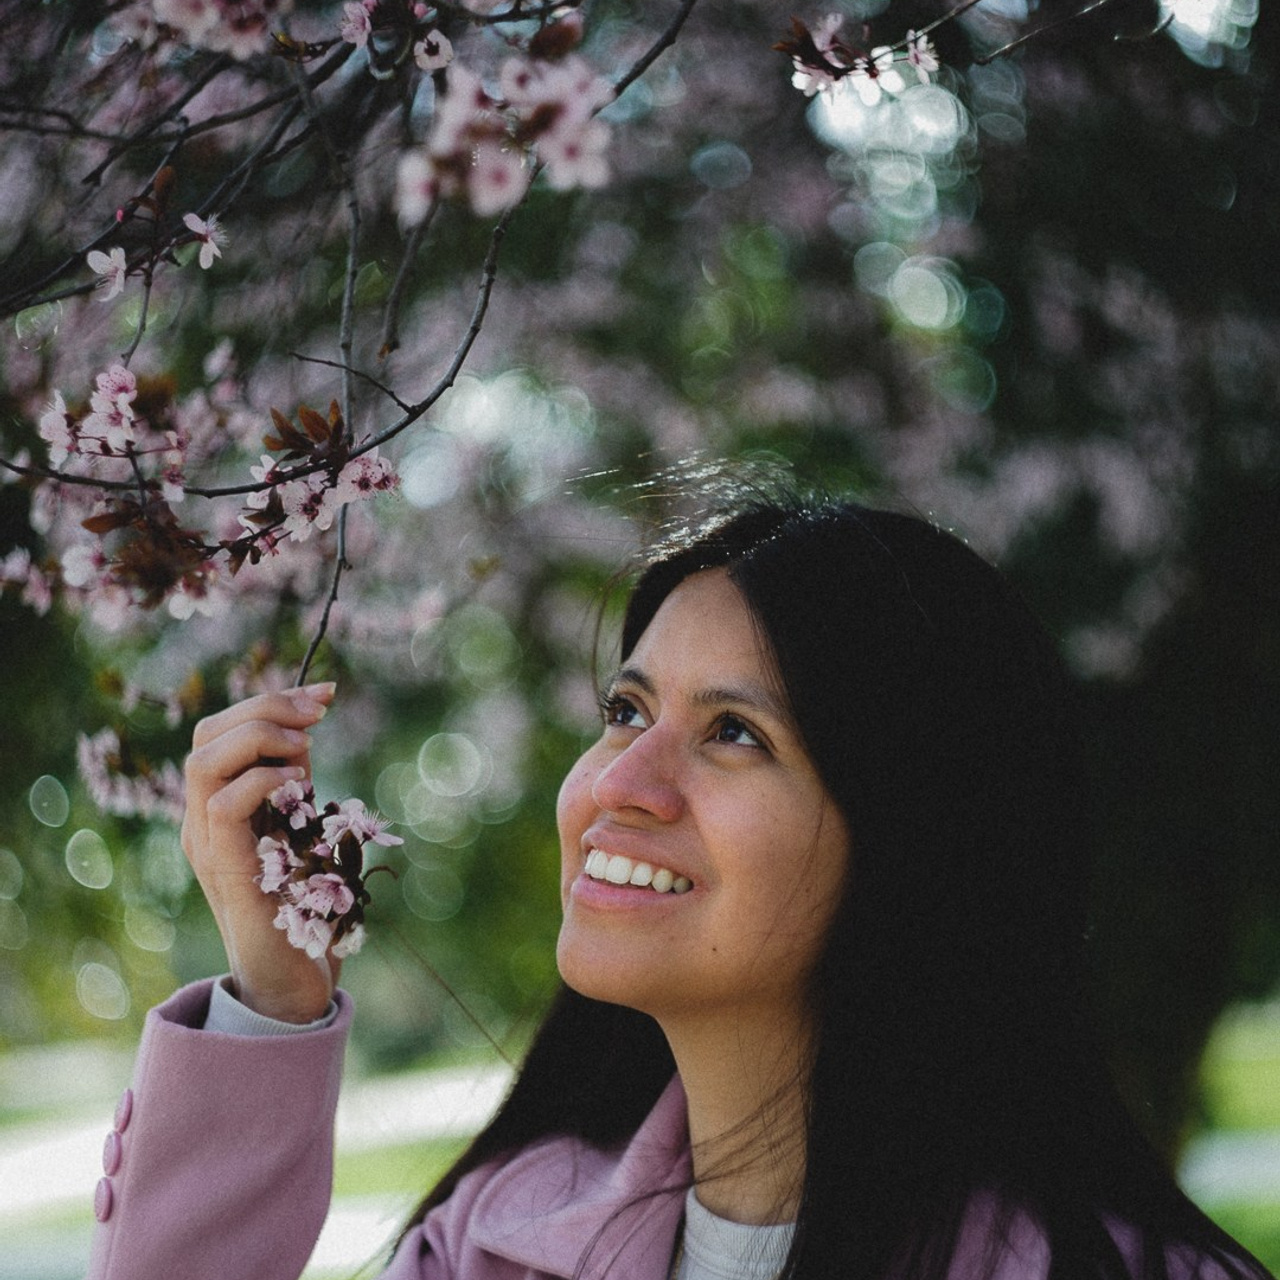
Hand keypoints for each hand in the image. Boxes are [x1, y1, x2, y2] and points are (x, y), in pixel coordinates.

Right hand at [181, 684, 337, 1022]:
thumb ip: (292, 783)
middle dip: (265, 706)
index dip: (269, 701)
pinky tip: (300, 785)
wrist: (292, 979)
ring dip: (262, 737)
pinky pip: (223, 805)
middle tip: (320, 709)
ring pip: (204, 761)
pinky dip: (262, 780)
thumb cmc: (302, 906)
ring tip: (308, 746)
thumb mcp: (299, 826)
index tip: (324, 693)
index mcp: (218, 805)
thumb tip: (305, 730)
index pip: (220, 731)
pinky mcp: (225, 870)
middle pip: (205, 735)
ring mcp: (207, 845)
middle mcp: (201, 820)